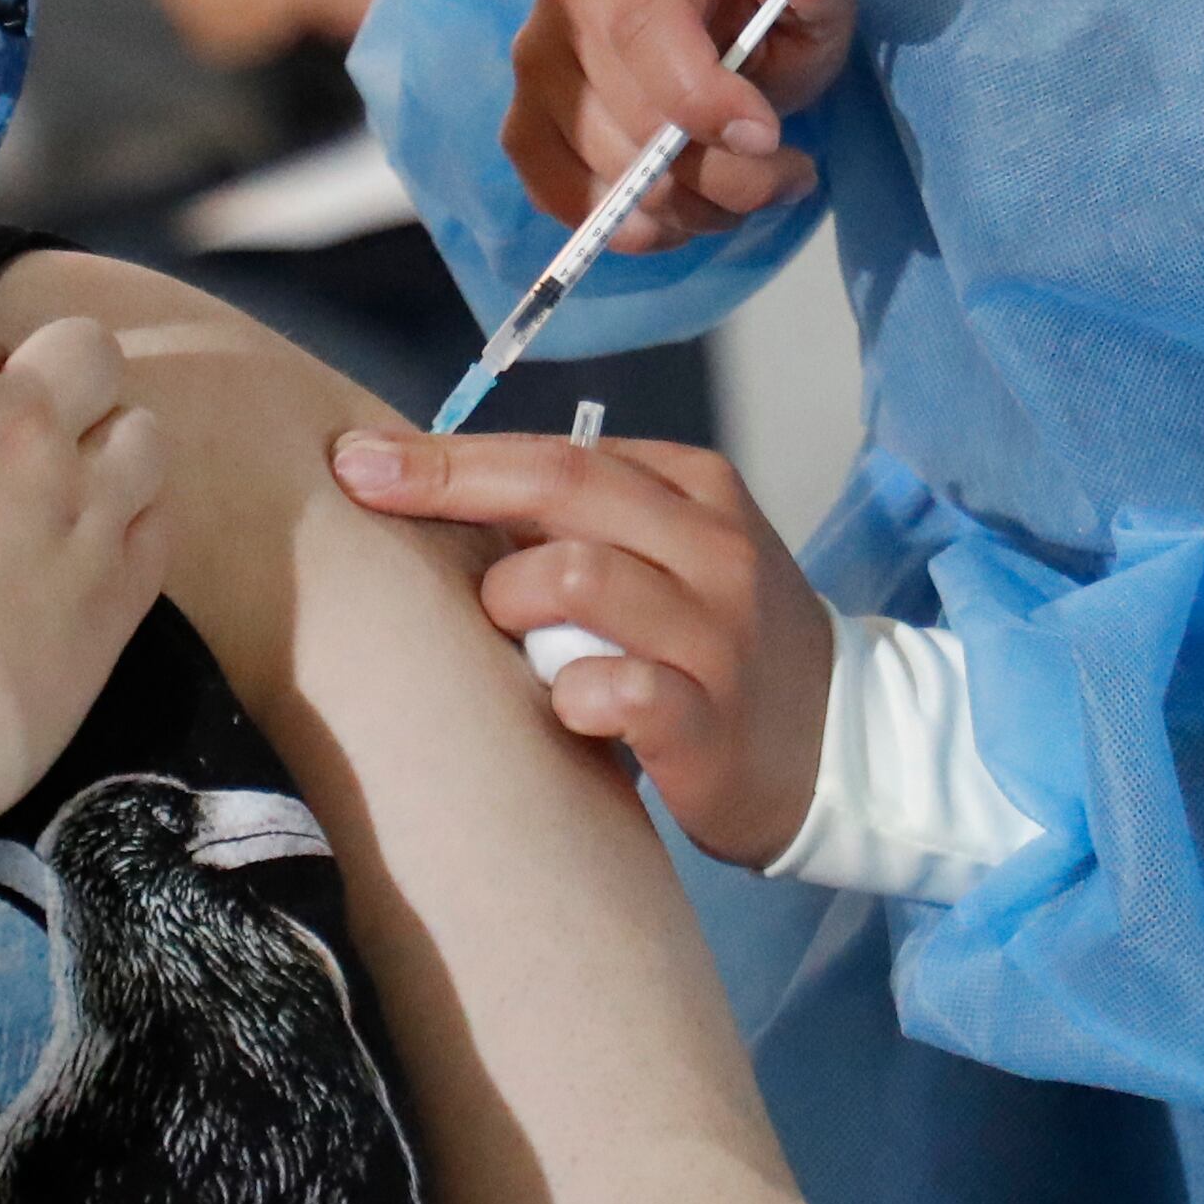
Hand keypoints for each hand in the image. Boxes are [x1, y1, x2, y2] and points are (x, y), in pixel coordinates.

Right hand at [0, 311, 167, 884]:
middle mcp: (21, 429)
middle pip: (85, 350)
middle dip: (56, 377)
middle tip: (12, 443)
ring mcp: (82, 513)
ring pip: (144, 435)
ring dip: (107, 452)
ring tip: (64, 500)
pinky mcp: (118, 600)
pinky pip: (160, 530)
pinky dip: (132, 532)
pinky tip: (88, 561)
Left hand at [329, 423, 833, 867]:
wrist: (845, 748)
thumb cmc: (721, 644)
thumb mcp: (675, 555)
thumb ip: (584, 524)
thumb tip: (436, 496)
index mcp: (696, 490)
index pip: (557, 455)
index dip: (451, 456)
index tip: (359, 460)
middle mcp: (713, 548)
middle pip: (562, 488)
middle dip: (448, 483)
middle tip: (363, 487)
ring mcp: (717, 635)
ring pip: (577, 579)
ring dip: (512, 604)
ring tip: (514, 643)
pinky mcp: (712, 724)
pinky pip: (618, 691)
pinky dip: (572, 694)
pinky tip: (566, 708)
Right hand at [508, 0, 855, 249]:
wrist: (707, 2)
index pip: (642, 28)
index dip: (701, 99)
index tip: (766, 139)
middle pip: (633, 117)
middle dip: (727, 172)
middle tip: (789, 176)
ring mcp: (535, 63)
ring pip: (611, 172)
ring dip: (696, 205)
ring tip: (747, 186)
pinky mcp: (523, 124)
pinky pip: (569, 201)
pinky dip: (638, 227)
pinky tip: (686, 209)